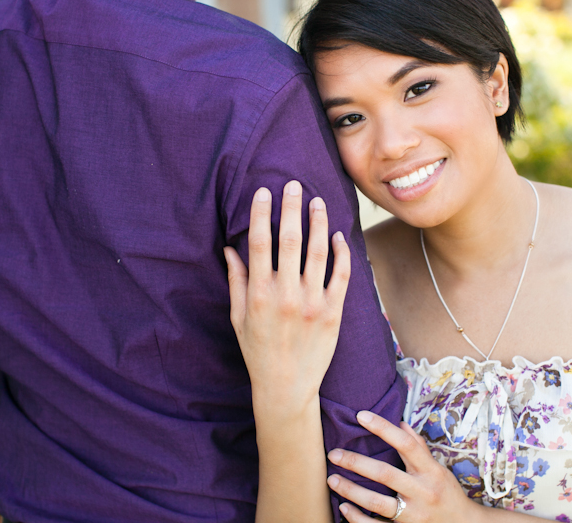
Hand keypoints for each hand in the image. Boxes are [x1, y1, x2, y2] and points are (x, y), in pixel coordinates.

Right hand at [223, 180, 350, 412]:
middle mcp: (286, 294)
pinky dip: (341, 252)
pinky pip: (341, 274)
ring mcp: (313, 302)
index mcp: (259, 293)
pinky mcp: (334, 312)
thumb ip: (237, 281)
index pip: (259, 242)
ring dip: (319, 222)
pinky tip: (337, 236)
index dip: (261, 213)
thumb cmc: (258, 351)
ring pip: (318, 251)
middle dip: (291, 208)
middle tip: (294, 185)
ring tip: (318, 202)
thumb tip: (230, 247)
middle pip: (290, 239)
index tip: (264, 192)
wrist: (287, 386)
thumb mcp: (238, 317)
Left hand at [327, 411, 476, 522]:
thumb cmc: (447, 493)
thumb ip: (419, 448)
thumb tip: (400, 423)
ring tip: (332, 480)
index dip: (383, 428)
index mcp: (431, 472)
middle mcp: (422, 492)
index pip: (406, 444)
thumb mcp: (438, 469)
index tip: (361, 416)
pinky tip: (344, 507)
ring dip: (351, 490)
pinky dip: (358, 519)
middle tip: (334, 453)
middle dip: (356, 463)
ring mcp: (414, 515)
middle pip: (385, 474)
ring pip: (377, 503)